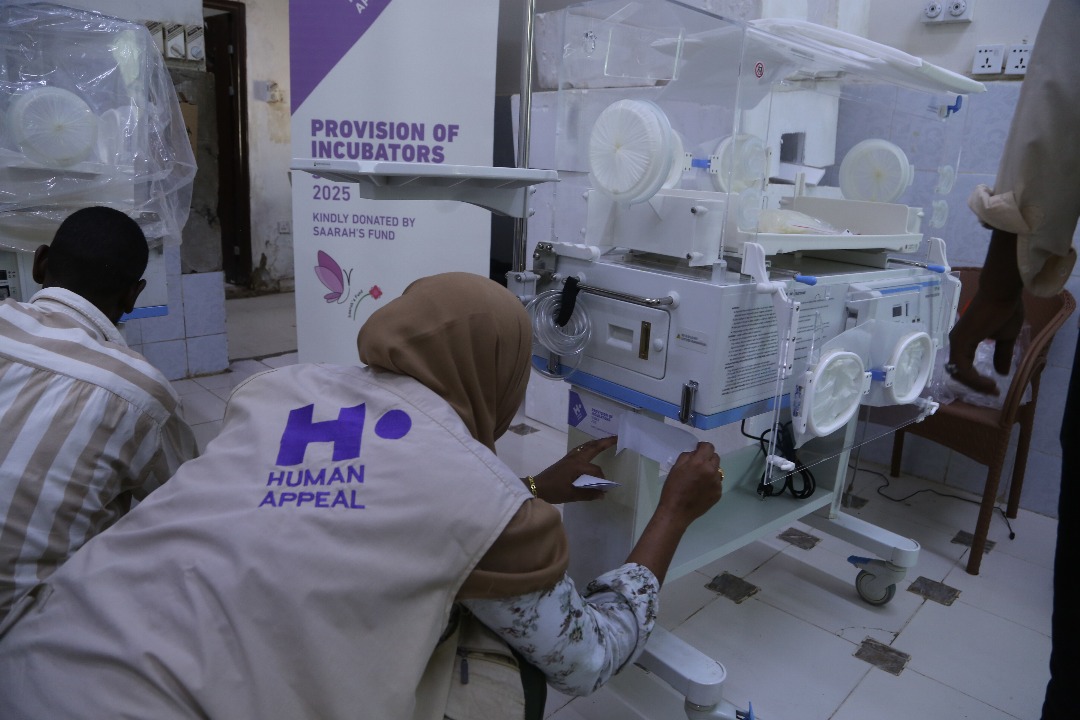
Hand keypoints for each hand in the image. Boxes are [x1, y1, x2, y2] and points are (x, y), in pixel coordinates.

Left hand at [530, 435, 617, 503]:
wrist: (537, 487)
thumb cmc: (554, 491)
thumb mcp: (572, 495)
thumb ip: (588, 494)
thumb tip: (603, 494)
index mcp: (577, 466)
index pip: (595, 470)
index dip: (601, 479)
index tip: (603, 489)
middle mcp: (575, 458)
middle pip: (592, 447)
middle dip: (605, 442)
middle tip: (616, 437)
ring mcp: (569, 457)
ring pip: (586, 446)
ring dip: (596, 442)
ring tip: (606, 441)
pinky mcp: (566, 459)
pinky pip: (580, 449)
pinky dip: (588, 446)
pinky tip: (590, 448)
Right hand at [655, 442, 723, 527]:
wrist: (676, 511)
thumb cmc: (673, 488)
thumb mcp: (676, 468)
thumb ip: (687, 456)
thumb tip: (695, 452)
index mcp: (699, 463)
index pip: (709, 447)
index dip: (702, 447)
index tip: (697, 451)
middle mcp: (711, 471)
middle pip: (715, 457)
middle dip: (707, 458)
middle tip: (698, 465)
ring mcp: (717, 483)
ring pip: (717, 470)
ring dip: (710, 470)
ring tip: (700, 479)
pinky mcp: (718, 493)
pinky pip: (717, 483)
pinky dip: (711, 483)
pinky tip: (701, 490)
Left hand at [947, 228, 1025, 395]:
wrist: (1002, 294)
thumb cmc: (1004, 311)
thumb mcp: (1005, 338)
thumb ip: (1001, 355)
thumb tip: (1002, 373)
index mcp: (964, 341)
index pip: (963, 367)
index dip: (976, 380)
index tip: (994, 388)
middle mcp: (956, 342)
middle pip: (958, 372)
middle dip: (974, 385)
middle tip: (991, 392)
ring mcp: (956, 342)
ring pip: (959, 373)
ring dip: (975, 384)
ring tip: (991, 389)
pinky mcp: (960, 342)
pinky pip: (963, 368)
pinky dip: (974, 379)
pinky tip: (989, 382)